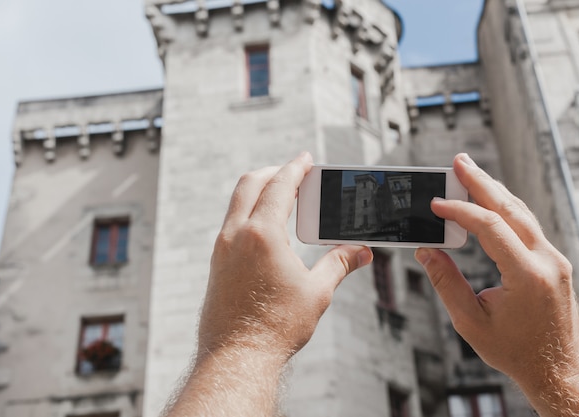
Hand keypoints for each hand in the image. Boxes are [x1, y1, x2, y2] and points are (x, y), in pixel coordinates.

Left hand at [199, 152, 372, 358]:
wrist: (236, 356)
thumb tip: (362, 252)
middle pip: (250, 184)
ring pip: (237, 203)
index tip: (306, 159)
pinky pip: (232, 223)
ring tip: (283, 198)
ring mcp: (222, 248)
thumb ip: (339, 264)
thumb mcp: (316, 292)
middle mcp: (236, 235)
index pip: (279, 186)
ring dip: (259, 192)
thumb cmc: (276, 326)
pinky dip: (249, 212)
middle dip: (273, 172)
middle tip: (294, 173)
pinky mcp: (217, 263)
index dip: (295, 168)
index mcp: (262, 234)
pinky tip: (267, 229)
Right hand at [415, 153, 578, 415]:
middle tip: (458, 161)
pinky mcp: (552, 262)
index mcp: (528, 276)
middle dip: (481, 182)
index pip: (490, 228)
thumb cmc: (516, 350)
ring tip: (470, 173)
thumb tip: (427, 251)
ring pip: (522, 213)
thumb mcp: (471, 322)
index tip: (436, 204)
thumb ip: (447, 283)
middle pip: (510, 209)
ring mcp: (554, 259)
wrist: (557, 368)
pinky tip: (491, 201)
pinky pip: (528, 226)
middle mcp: (547, 261)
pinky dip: (506, 209)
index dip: (460, 211)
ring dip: (495, 191)